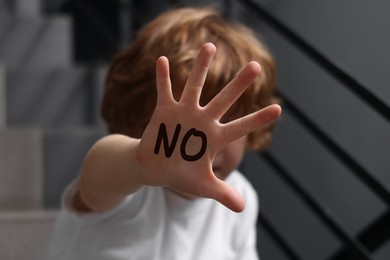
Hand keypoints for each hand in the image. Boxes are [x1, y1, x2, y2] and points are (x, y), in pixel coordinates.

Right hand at [136, 43, 280, 211]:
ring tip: (209, 46)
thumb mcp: (202, 186)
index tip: (278, 108)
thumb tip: (242, 208)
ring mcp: (184, 113)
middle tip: (255, 66)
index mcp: (215, 137)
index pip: (241, 127)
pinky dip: (163, 77)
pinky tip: (163, 60)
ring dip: (201, 67)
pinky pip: (164, 91)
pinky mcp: (165, 111)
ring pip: (195, 86)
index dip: (258, 119)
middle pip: (224, 99)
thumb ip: (222, 194)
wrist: (156, 168)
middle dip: (239, 84)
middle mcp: (203, 120)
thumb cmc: (181, 174)